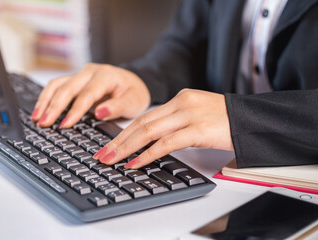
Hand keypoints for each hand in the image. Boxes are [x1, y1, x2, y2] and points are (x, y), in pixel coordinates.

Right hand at [30, 63, 150, 127]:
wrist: (133, 82)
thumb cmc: (134, 93)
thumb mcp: (133, 102)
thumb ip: (117, 107)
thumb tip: (99, 112)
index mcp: (105, 76)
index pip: (86, 94)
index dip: (74, 111)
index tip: (65, 125)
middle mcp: (90, 72)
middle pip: (67, 88)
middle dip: (54, 107)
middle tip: (44, 123)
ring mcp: (81, 74)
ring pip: (57, 84)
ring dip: (45, 101)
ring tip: (37, 118)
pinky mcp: (75, 80)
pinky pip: (57, 86)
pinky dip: (47, 97)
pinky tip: (40, 109)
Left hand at [93, 89, 233, 168]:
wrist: (252, 118)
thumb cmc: (225, 120)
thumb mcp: (197, 114)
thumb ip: (176, 122)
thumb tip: (154, 140)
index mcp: (179, 99)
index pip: (145, 117)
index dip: (124, 132)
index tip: (110, 144)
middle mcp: (181, 104)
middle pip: (141, 124)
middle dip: (118, 141)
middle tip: (102, 155)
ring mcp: (189, 115)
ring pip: (149, 131)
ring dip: (127, 148)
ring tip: (112, 160)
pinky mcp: (198, 129)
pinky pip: (166, 143)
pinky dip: (148, 154)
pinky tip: (136, 163)